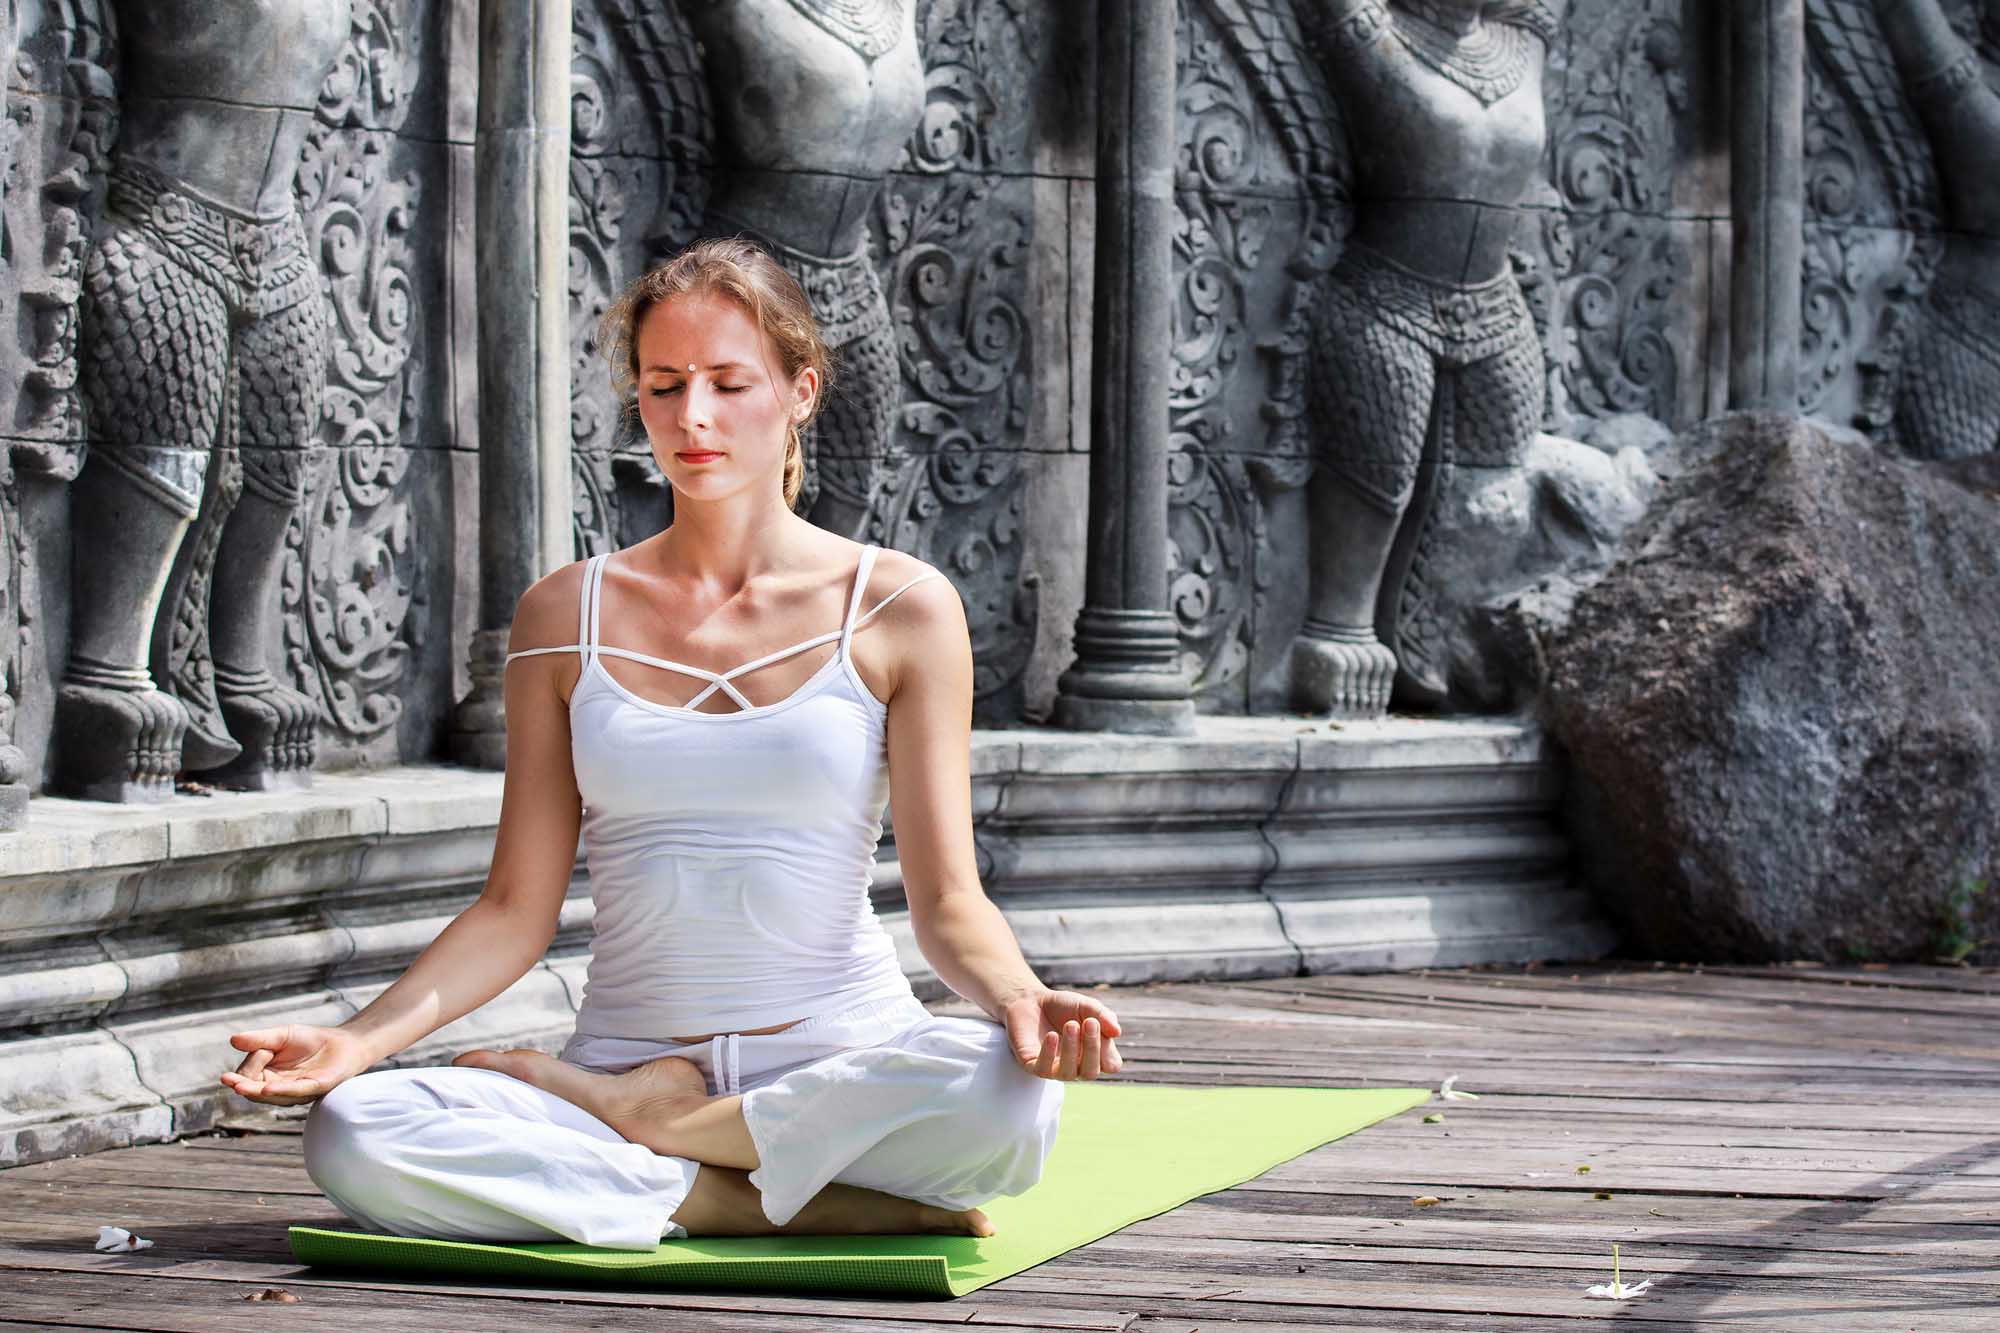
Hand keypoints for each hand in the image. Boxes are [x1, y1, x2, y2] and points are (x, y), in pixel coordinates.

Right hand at [219, 1024, 376, 1106]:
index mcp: (268, 1076)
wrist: (344, 1042)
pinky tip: (267, 1088)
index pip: (249, 1075)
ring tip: (240, 1087)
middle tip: (227, 1081)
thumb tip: (233, 1040)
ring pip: (272, 1094)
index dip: (249, 1064)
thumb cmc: (310, 1041)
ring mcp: (296, 1091)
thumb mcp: (282, 1036)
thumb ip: (260, 1039)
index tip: (260, 1050)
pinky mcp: (314, 1088)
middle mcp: (279, 1088)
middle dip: (242, 1085)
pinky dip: (281, 1090)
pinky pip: (295, 1091)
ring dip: (256, 1091)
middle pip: (255, 1089)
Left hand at [1002, 988, 1123, 1080]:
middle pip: (1091, 1072)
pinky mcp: (1034, 1066)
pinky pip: (1044, 1069)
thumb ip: (1103, 1016)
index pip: (1111, 1065)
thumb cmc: (1063, 1006)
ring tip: (1070, 1024)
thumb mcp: (1086, 1005)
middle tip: (1089, 1022)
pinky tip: (1052, 1036)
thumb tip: (1117, 1032)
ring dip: (1071, 1049)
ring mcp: (1055, 1069)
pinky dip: (1049, 1053)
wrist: (1031, 1000)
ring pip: (1069, 1073)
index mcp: (1094, 1054)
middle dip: (1092, 1047)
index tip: (1100, 1025)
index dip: (1109, 1051)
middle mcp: (1077, 1067)